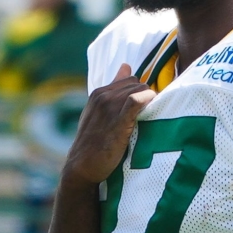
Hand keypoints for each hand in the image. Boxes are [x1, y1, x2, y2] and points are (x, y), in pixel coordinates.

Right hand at [60, 64, 153, 187]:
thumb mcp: (98, 111)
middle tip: (146, 114)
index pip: (129, 78)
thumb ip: (113, 88)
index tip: (142, 106)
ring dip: (149, 101)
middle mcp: (103, 96)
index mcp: (98, 93)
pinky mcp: (119, 121)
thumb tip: (126, 66)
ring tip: (148, 117)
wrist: (82, 166)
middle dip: (145, 95)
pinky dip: (147, 101)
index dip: (138, 91)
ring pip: (141, 89)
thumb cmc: (93, 142)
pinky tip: (150, 110)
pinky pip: (137, 100)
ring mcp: (110, 108)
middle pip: (137, 83)